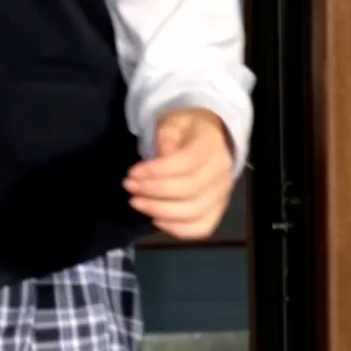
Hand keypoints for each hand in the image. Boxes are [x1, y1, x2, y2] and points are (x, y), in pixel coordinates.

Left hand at [123, 108, 233, 239]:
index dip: (156, 172)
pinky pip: (202, 228)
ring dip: (160, 211)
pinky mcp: (217, 211)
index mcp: (210, 147)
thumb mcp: (172, 121)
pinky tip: (155, 219)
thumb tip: (162, 158)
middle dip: (153, 191)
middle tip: (129, 187)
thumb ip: (167, 137)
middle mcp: (220, 174)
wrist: (208, 137)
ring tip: (136, 202)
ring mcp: (222, 195)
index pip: (185, 164)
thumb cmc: (185, 128)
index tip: (132, 173)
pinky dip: (178, 229)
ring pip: (195, 213)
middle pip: (189, 191)